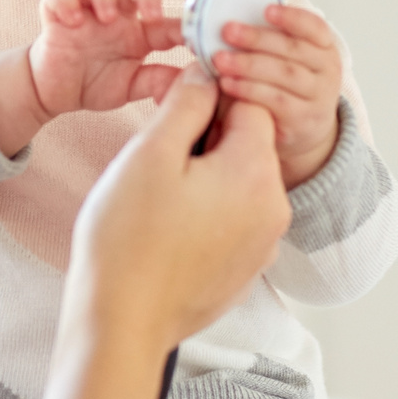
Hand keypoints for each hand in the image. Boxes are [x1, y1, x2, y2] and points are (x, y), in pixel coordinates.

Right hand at [0, 0, 183, 155]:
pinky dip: (64, 2)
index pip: (165, 17)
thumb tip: (196, 84)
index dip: (184, 23)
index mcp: (137, 30)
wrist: (53, 93)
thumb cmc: (94, 82)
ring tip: (107, 17)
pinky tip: (72, 21)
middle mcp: (113, 14)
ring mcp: (83, 12)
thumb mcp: (132, 86)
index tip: (195, 39)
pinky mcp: (54, 17)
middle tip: (150, 13)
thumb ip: (159, 81)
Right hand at [40, 65, 290, 398]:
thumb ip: (186, 103)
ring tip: (158, 193)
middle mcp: (275, 210)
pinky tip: (166, 227)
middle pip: (250, 145)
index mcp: (257, 172)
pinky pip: (233, 221)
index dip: (211, 96)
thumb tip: (206, 74)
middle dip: (208, 138)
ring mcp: (263, 246)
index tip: (175, 107)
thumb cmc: (129, 237)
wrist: (122, 324)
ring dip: (206, 175)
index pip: (250, 105)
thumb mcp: (151, 152)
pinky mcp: (245, 271)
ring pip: (240, 183)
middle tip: (158, 153)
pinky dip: (207, 212)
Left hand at [212, 3, 342, 187]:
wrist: (306, 129)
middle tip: (227, 31)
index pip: (315, 27)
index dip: (292, 17)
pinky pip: (276, 100)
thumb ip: (266, 41)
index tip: (265, 10)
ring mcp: (319, 96)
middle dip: (257, 39)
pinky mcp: (303, 119)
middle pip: (294, 50)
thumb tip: (223, 22)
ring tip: (220, 60)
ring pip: (285, 74)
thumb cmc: (286, 84)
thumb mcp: (287, 60)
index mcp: (324, 47)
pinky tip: (227, 84)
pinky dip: (249, 89)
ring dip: (249, 65)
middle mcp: (327, 70)